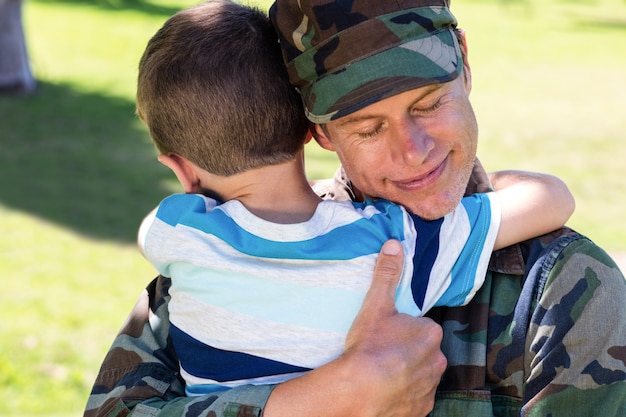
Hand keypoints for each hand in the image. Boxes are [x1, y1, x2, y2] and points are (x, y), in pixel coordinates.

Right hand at [265, 240, 445, 416]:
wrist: (359, 390)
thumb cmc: (369, 346)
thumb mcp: (376, 304)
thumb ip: (387, 274)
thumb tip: (395, 244)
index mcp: (431, 334)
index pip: (422, 327)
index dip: (404, 329)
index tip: (386, 333)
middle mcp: (438, 361)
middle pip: (423, 351)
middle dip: (408, 351)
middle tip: (382, 351)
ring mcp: (430, 388)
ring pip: (420, 375)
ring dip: (406, 373)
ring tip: (380, 372)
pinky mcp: (421, 410)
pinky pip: (414, 398)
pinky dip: (403, 395)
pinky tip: (385, 390)